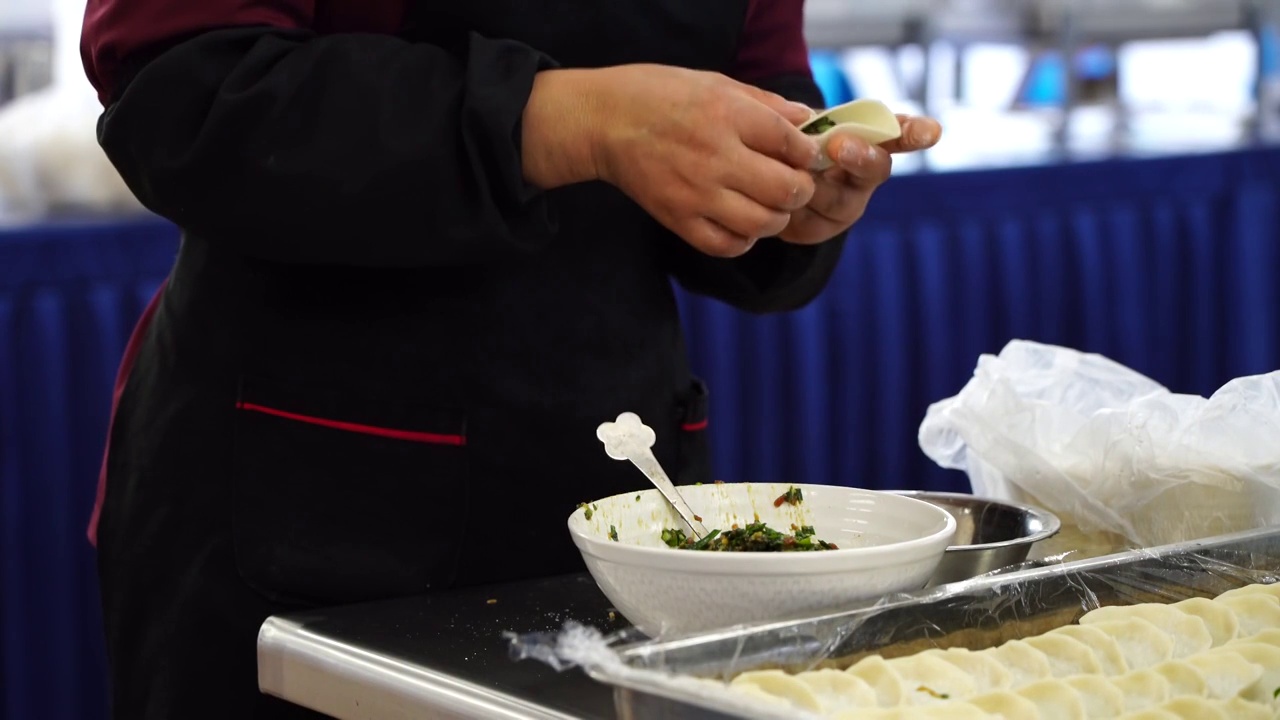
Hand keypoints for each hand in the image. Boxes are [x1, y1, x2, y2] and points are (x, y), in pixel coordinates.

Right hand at [523, 65, 821, 257]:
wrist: (604, 121)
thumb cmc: (662, 95)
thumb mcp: (716, 83)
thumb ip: (765, 103)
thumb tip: (806, 120)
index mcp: (727, 115)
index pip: (791, 144)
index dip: (808, 153)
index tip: (805, 154)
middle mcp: (715, 156)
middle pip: (786, 190)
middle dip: (801, 190)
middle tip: (794, 184)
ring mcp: (696, 192)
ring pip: (762, 223)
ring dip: (776, 218)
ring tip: (768, 205)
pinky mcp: (677, 219)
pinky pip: (726, 246)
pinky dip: (743, 240)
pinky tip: (741, 223)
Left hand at [777, 115, 941, 245]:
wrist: (762, 179)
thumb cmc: (788, 143)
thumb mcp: (795, 123)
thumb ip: (803, 120)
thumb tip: (804, 118)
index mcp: (866, 142)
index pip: (897, 134)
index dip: (913, 133)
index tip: (931, 131)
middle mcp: (862, 178)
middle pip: (874, 170)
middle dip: (861, 157)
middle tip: (840, 145)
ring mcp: (843, 207)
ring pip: (836, 200)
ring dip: (815, 186)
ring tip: (793, 172)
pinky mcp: (816, 230)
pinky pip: (805, 221)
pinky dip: (789, 205)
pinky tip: (774, 196)